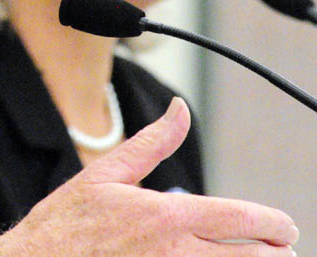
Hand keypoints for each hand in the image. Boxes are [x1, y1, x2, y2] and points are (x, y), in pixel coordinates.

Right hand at [0, 97, 298, 255]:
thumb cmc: (66, 222)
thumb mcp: (106, 172)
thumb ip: (153, 142)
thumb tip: (179, 108)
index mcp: (165, 216)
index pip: (240, 220)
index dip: (273, 223)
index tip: (285, 227)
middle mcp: (175, 255)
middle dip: (275, 255)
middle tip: (282, 250)